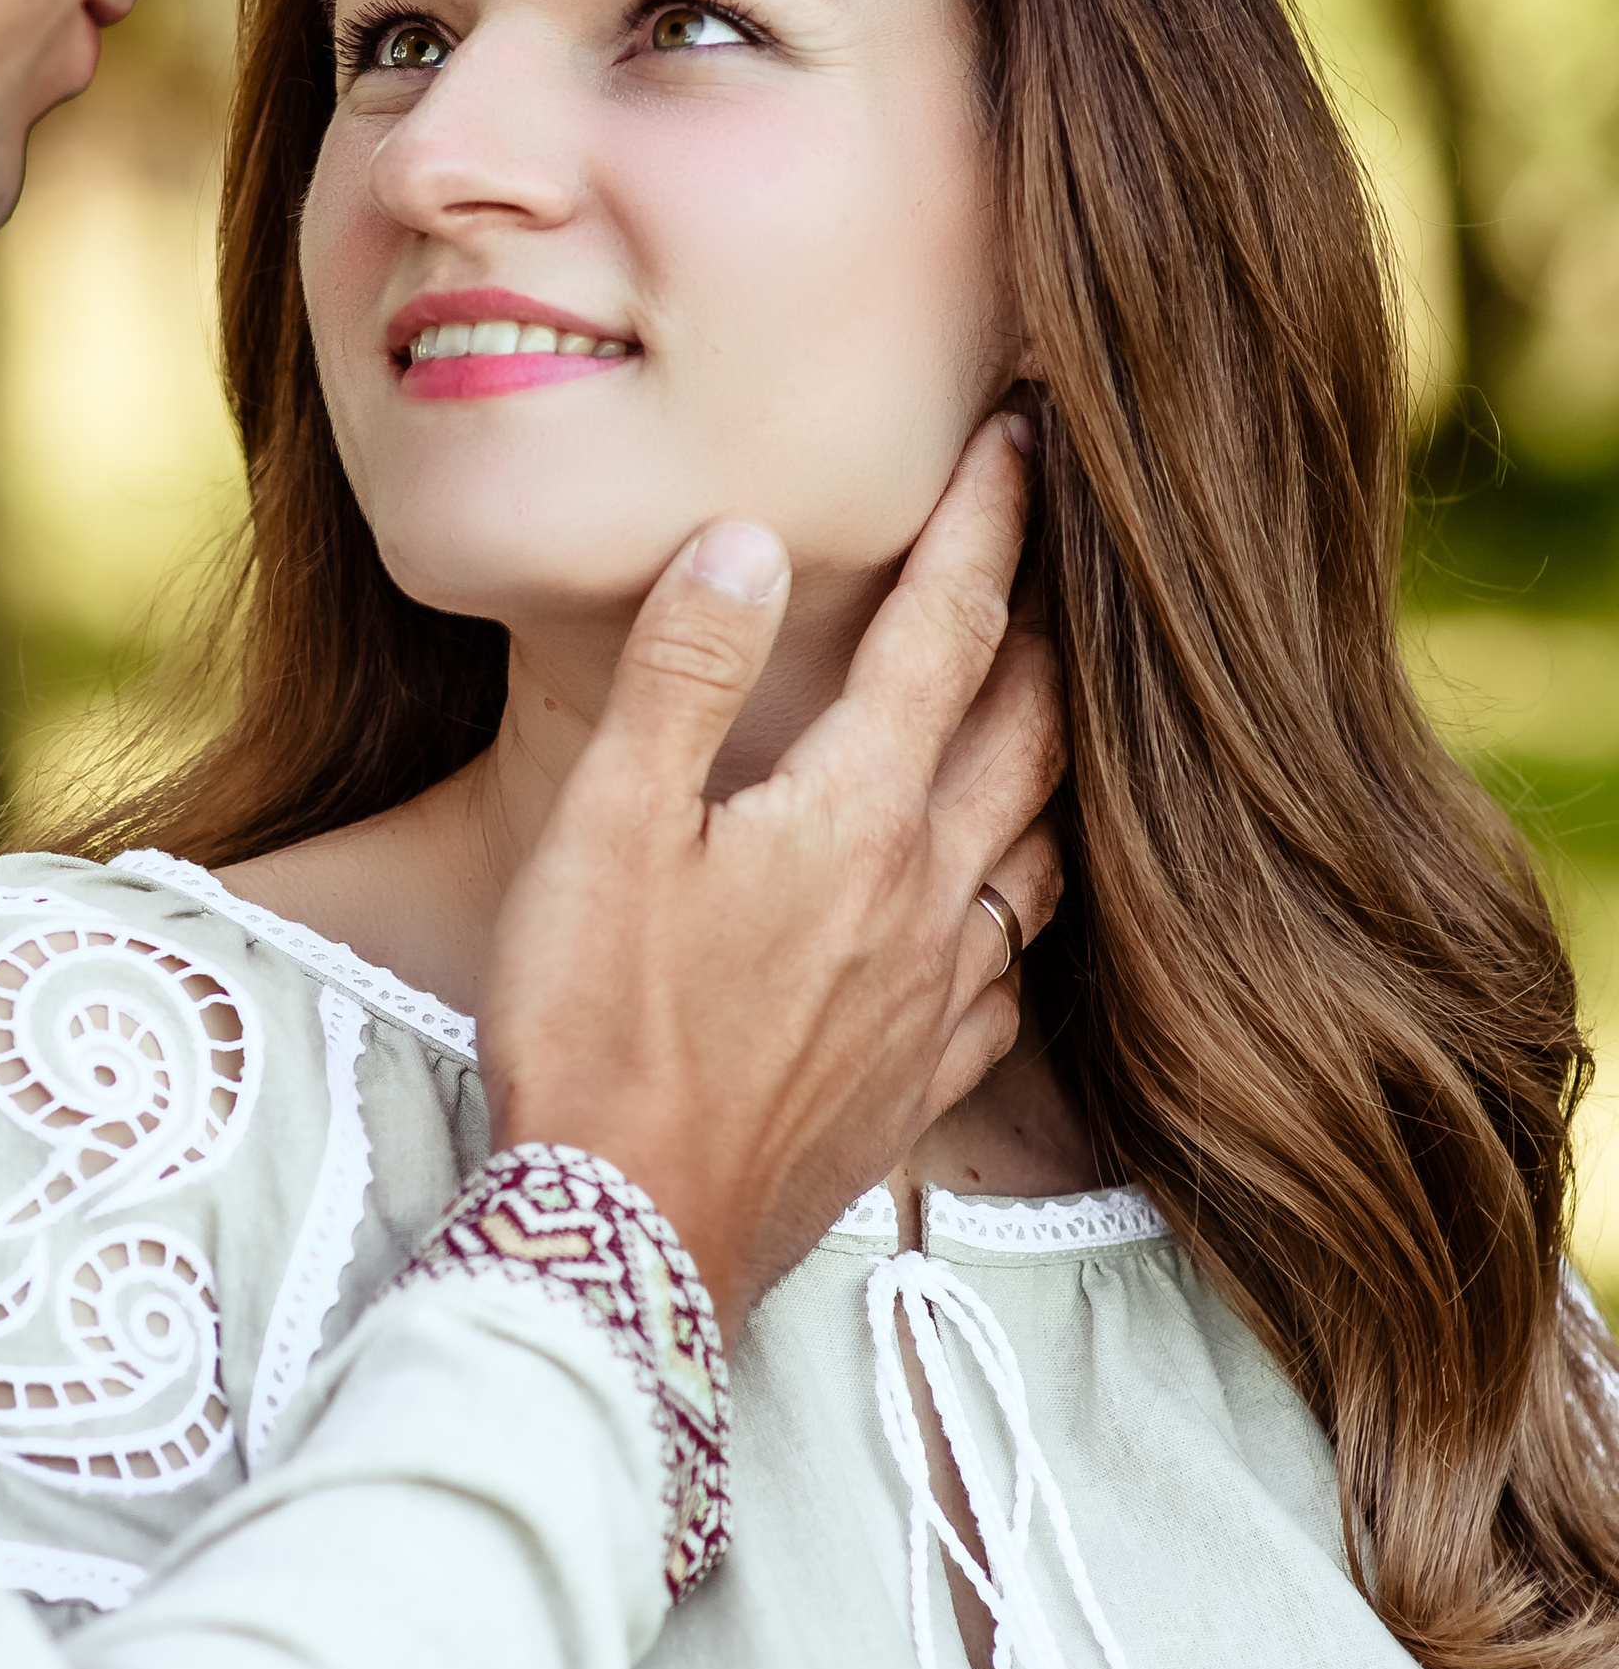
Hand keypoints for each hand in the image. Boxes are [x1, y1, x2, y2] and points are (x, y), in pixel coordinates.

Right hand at [477, 415, 1063, 1336]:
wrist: (629, 1233)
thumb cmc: (596, 1027)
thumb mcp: (606, 828)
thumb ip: (685, 675)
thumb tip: (750, 541)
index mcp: (856, 815)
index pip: (950, 633)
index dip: (992, 523)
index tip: (1028, 435)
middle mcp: (927, 897)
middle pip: (1032, 733)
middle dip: (1056, 626)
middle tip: (1073, 549)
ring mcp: (937, 1000)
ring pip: (1042, 852)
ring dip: (1060, 767)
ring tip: (1062, 716)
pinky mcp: (921, 1088)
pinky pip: (1013, 976)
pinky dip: (1023, 911)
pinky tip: (999, 912)